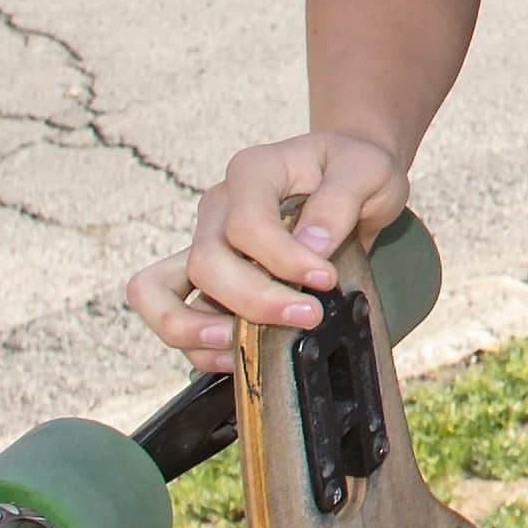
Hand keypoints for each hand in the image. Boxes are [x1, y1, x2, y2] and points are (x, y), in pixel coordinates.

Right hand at [124, 131, 409, 378]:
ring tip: (244, 348)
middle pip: (206, 264)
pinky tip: (237, 357)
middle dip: (254, 301)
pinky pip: (176, 317)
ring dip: (198, 330)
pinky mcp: (208, 280)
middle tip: (309, 316)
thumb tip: (312, 245)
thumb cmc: (355, 171)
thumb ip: (340, 202)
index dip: (282, 260)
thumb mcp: (367, 170)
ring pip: (161, 293)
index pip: (246, 225)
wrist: (351, 179)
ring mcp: (206, 244)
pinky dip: (197, 346)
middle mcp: (218, 208)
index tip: (326, 280)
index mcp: (253, 172)